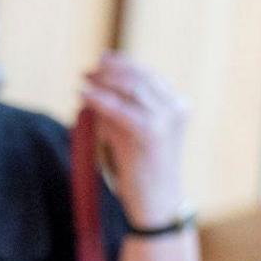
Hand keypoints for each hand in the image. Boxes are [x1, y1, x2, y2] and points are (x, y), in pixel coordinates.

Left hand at [80, 51, 188, 226]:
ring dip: (103, 81)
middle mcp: (176, 109)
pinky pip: (119, 109)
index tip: (103, 58)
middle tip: (88, 71)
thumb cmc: (141, 168)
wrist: (156, 201)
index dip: (124, 64)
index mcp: (178, 105)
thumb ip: (119, 107)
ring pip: (130, 88)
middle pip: (139, 77)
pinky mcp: (150, 133)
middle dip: (111, 70)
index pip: (148, 75)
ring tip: (84, 80)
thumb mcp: (132, 130)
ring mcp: (166, 120)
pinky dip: (98, 99)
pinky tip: (82, 94)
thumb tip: (94, 81)